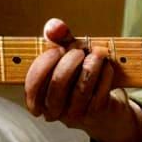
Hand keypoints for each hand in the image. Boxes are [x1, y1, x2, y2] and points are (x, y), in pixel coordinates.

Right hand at [24, 18, 141, 141]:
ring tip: (98, 53)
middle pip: (57, 85)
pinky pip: (100, 94)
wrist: (105, 106)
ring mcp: (75, 115)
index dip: (44, 64)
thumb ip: (58, 39)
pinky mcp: (96, 114)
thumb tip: (54, 26)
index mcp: (39, 98)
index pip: (33, 84)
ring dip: (91, 66)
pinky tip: (108, 67)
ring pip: (81, 91)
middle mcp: (54, 111)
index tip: (57, 49)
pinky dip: (106, 76)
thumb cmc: (79, 77)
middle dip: (69, 63)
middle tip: (79, 50)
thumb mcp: (66, 56)